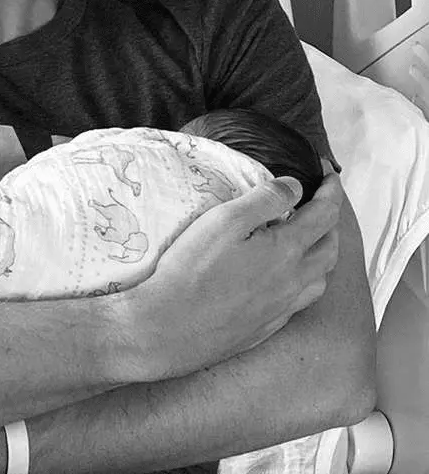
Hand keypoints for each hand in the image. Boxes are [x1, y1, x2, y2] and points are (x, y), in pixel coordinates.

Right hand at [119, 174, 342, 379]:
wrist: (170, 327)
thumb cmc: (192, 270)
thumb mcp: (223, 221)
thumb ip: (264, 199)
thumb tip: (295, 187)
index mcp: (287, 250)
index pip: (324, 214)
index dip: (330, 191)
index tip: (328, 174)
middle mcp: (295, 280)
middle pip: (330, 248)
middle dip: (331, 222)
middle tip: (321, 205)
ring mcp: (284, 306)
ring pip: (321, 278)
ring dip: (324, 254)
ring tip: (310, 242)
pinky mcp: (269, 325)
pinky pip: (302, 300)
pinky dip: (307, 281)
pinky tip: (288, 279)